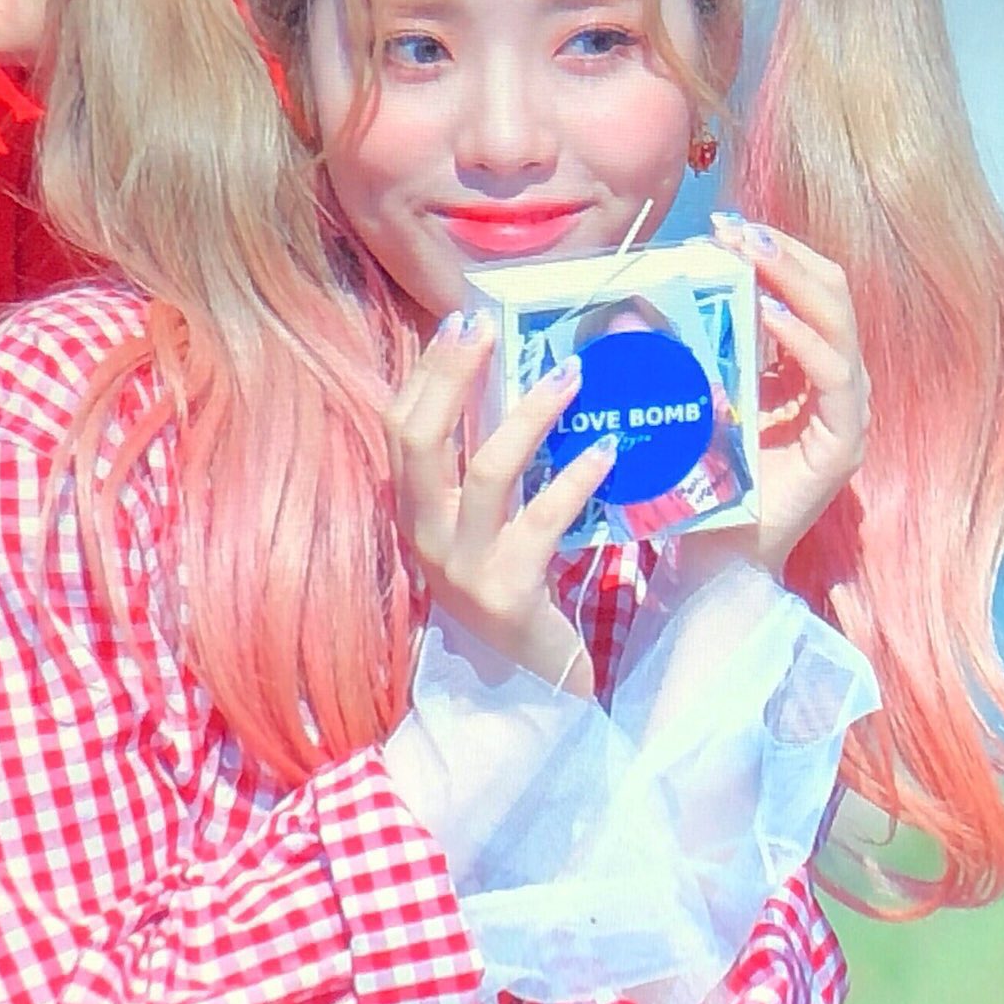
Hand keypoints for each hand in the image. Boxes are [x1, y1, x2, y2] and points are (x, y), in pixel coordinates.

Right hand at [385, 314, 618, 697]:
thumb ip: (485, 465)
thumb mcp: (487, 522)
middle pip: (419, 439)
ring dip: (528, 416)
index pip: (398, 426)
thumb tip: (515, 379)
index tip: (461, 320)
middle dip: (453, 375)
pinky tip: (606, 450)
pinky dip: (575, 480)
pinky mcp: (505, 593)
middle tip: (492, 328)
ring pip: (483, 473)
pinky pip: (541, 522)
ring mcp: (460, 568)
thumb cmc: (516, 586)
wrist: (530, 683)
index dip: (426, 371)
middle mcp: (423, 537)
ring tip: (571, 376)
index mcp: (413, 513)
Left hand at [680, 214, 869, 582]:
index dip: (773, 251)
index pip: (805, 289)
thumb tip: (633, 308)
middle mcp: (833, 385)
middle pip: (830, 293)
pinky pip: (833, 377)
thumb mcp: (691, 402)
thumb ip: (684, 357)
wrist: (713, 560)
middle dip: (783, 254)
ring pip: (838, 323)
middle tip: (733, 229)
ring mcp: (844, 413)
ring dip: (793, 281)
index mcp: (803, 369)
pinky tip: (772, 315)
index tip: (724, 226)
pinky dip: (803, 341)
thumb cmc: (699, 484)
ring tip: (750, 255)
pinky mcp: (842, 443)